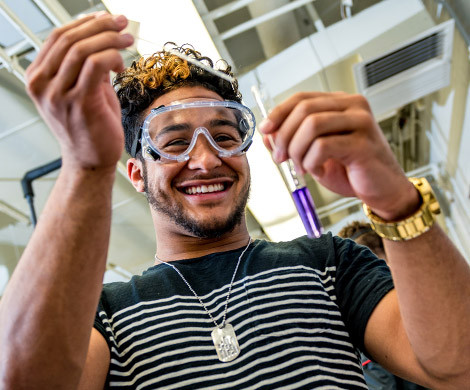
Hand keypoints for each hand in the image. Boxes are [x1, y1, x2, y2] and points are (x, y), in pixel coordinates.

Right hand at [26, 13, 133, 170]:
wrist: (90, 160)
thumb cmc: (89, 127)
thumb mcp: (83, 90)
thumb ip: (87, 66)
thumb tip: (103, 39)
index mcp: (38, 77)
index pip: (58, 37)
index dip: (85, 22)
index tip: (107, 18)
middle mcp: (42, 84)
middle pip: (69, 38)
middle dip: (101, 26)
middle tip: (122, 24)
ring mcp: (58, 94)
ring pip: (82, 49)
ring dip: (110, 39)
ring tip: (128, 40)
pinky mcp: (79, 103)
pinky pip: (95, 65)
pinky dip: (111, 57)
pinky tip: (122, 65)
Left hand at [259, 92, 419, 219]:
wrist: (382, 191)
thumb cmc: (351, 171)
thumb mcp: (314, 154)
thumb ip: (293, 140)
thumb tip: (268, 133)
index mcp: (340, 103)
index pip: (302, 98)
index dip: (279, 113)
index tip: (265, 129)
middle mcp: (353, 106)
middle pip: (304, 109)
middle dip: (284, 136)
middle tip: (280, 158)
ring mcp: (361, 122)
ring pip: (311, 125)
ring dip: (297, 150)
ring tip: (301, 167)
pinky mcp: (363, 143)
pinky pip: (323, 146)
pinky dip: (312, 162)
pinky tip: (318, 171)